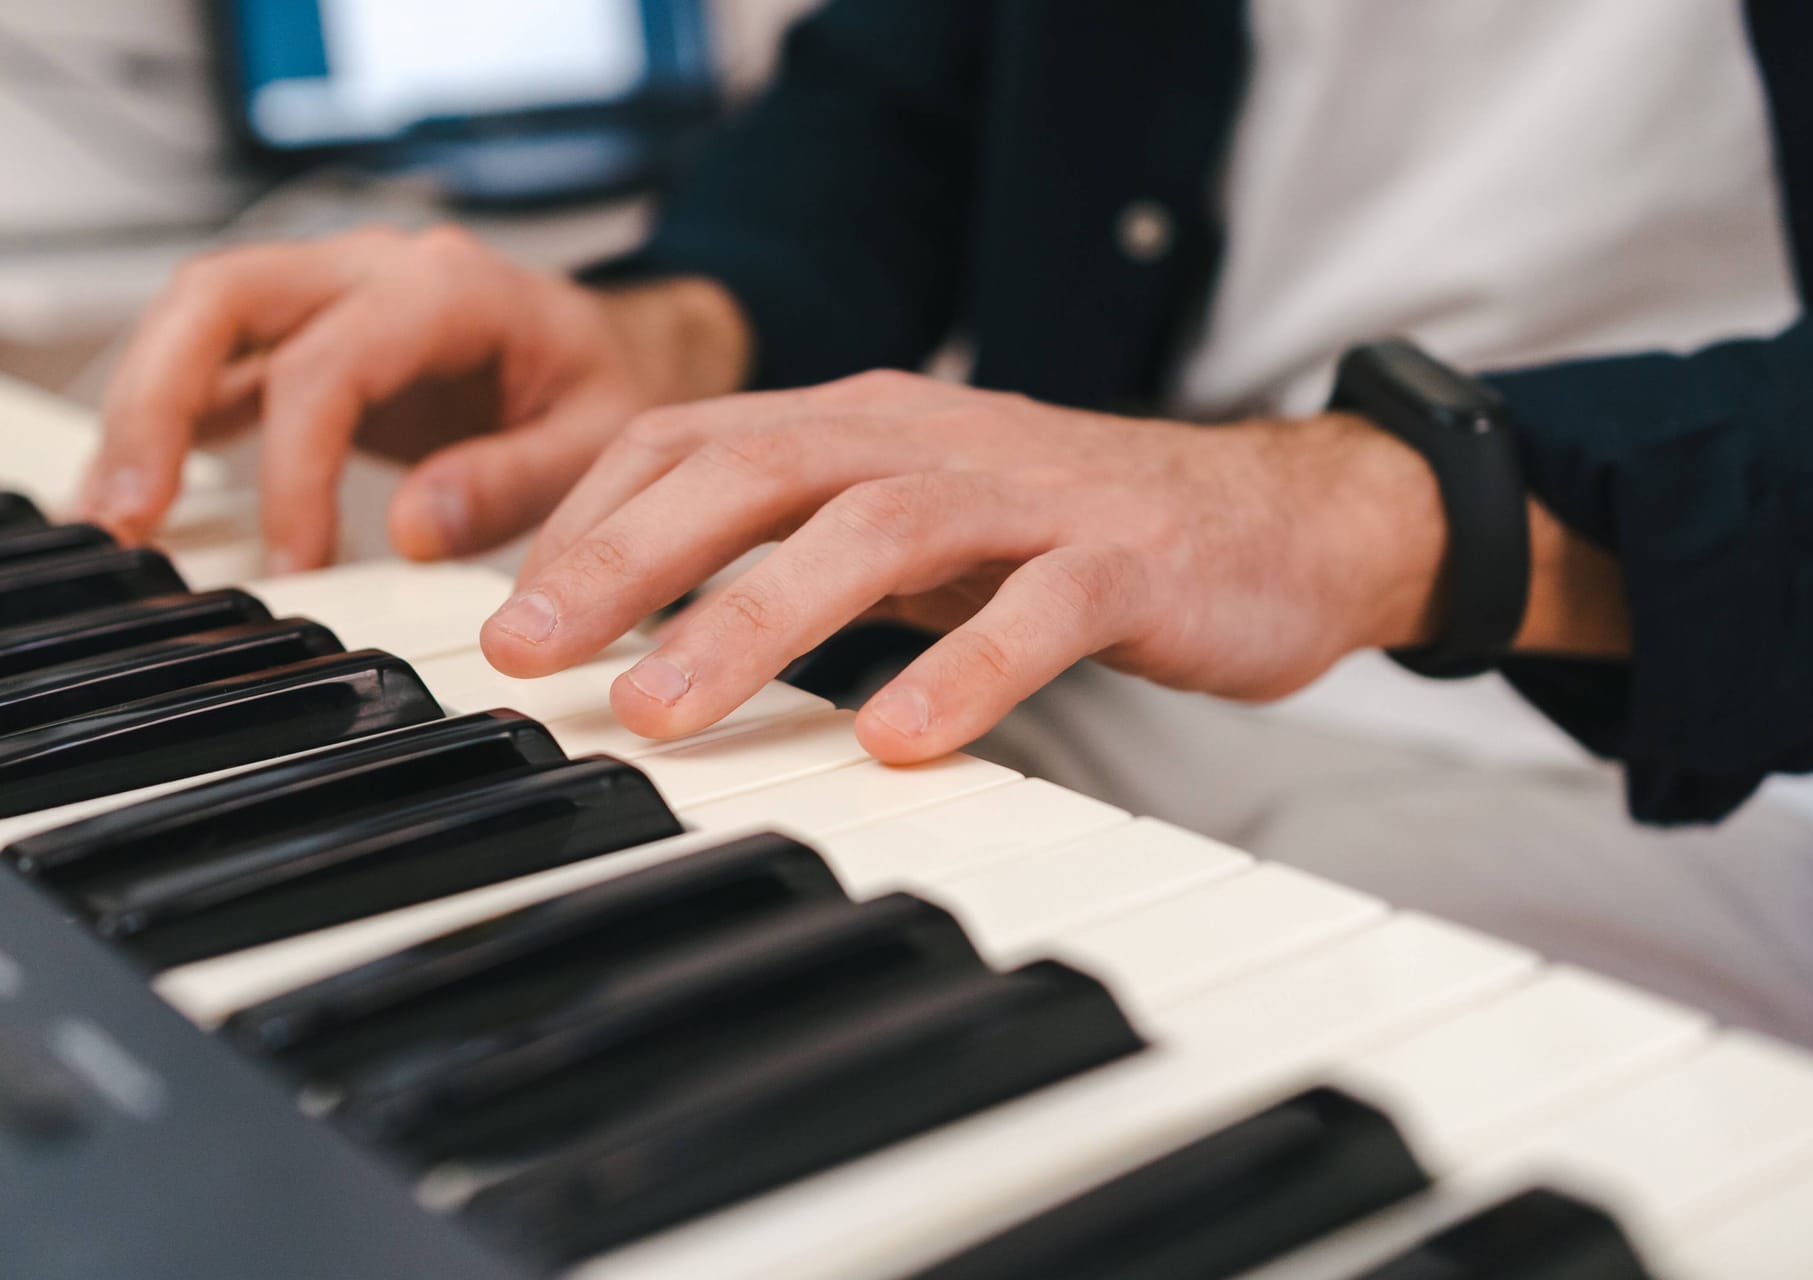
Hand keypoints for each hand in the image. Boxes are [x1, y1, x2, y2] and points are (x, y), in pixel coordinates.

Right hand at [80, 225, 749, 570]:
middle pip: (221, 297)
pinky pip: (217, 359)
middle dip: (156, 401)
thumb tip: (410, 530)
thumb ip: (513, 481)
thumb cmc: (612, 385)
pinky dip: (170, 420)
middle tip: (130, 516)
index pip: (330, 361)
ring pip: (198, 317)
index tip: (295, 564)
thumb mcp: (602, 439)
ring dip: (142, 409)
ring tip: (116, 518)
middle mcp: (374, 269)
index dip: (295, 466)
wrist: (621, 349)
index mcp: (450, 286)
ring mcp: (334, 294)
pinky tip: (145, 496)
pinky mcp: (312, 337)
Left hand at [481, 371, 1458, 762]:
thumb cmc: (1074, 531)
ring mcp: (1031, 495)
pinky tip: (897, 746)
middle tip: (526, 652)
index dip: (584, 513)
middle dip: (626, 557)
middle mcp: (931, 438)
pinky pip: (1035, 610)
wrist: (1279, 517)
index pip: (692, 439)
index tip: (496, 606)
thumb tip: (651, 623)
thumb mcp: (914, 527)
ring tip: (662, 710)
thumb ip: (799, 554)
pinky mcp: (1124, 560)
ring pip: (874, 528)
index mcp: (866, 425)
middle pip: (754, 467)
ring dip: (754, 616)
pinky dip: (960, 673)